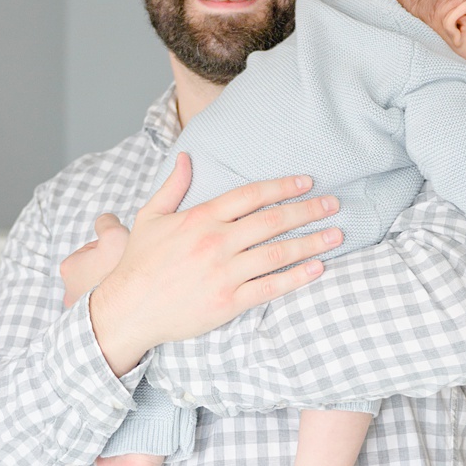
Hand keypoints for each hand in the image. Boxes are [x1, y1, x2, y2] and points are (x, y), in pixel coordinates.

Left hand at [58, 212, 127, 309]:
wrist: (130, 312)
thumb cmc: (118, 272)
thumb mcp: (114, 233)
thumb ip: (106, 222)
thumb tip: (106, 221)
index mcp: (69, 268)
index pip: (94, 249)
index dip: (111, 250)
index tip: (119, 258)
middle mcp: (70, 292)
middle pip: (97, 270)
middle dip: (110, 269)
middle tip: (123, 273)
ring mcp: (81, 311)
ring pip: (102, 289)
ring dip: (113, 287)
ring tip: (126, 291)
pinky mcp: (93, 325)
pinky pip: (107, 309)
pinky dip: (115, 305)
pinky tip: (125, 305)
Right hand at [84, 155, 343, 376]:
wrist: (128, 308)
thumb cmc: (139, 263)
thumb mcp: (150, 217)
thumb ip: (173, 186)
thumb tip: (185, 157)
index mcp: (199, 218)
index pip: (250, 196)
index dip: (281, 187)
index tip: (307, 183)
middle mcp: (215, 243)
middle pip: (272, 221)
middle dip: (307, 211)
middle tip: (334, 205)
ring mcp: (224, 273)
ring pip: (277, 253)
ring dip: (311, 242)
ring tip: (336, 235)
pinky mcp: (229, 302)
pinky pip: (270, 287)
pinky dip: (297, 277)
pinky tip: (317, 268)